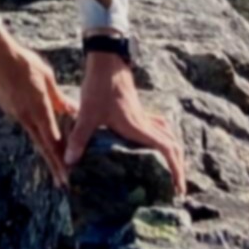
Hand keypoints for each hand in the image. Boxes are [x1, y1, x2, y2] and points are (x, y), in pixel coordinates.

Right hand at [0, 26, 72, 186]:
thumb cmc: (23, 62)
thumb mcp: (47, 78)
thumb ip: (59, 98)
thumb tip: (72, 110)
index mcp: (38, 110)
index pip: (53, 141)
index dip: (61, 160)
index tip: (68, 176)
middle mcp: (25, 116)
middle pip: (42, 146)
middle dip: (54, 165)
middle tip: (63, 183)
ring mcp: (14, 113)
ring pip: (33, 133)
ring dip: (45, 145)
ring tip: (57, 157)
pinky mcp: (6, 108)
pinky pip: (24, 120)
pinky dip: (33, 126)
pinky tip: (38, 122)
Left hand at [67, 50, 186, 194]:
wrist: (106, 61)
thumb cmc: (99, 86)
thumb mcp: (87, 113)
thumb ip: (79, 138)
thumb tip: (69, 161)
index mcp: (139, 128)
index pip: (167, 149)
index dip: (176, 169)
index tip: (179, 188)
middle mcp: (145, 123)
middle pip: (173, 145)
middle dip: (178, 166)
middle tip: (176, 187)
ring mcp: (143, 116)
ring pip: (167, 135)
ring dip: (172, 152)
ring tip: (169, 169)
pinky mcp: (137, 110)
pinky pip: (157, 126)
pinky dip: (161, 137)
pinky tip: (150, 144)